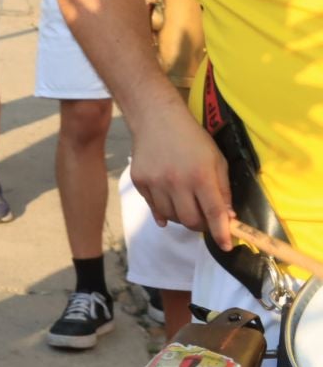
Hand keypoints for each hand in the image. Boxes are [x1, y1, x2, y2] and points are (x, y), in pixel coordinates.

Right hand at [128, 98, 232, 246]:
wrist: (157, 119)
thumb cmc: (193, 139)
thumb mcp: (217, 160)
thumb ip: (222, 189)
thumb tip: (227, 217)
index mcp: (201, 176)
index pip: (214, 213)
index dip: (222, 233)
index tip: (226, 246)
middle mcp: (177, 182)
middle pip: (191, 221)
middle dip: (202, 225)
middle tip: (206, 219)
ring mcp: (156, 183)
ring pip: (171, 217)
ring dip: (182, 217)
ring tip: (186, 205)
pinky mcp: (140, 182)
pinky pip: (154, 207)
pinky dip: (164, 210)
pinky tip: (169, 203)